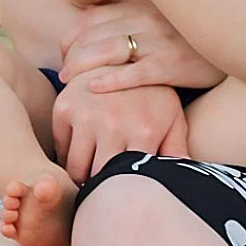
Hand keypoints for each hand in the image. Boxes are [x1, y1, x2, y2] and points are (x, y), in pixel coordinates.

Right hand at [51, 68, 189, 182]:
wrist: (123, 53)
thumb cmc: (152, 93)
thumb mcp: (171, 117)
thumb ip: (177, 149)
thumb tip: (184, 180)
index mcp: (143, 131)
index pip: (129, 181)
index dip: (127, 192)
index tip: (128, 193)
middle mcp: (113, 124)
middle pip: (99, 179)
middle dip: (104, 188)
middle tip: (109, 187)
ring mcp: (86, 115)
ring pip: (75, 169)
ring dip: (84, 175)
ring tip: (95, 171)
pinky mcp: (65, 107)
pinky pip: (61, 150)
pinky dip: (69, 156)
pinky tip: (83, 151)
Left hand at [59, 0, 224, 91]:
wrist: (235, 36)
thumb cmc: (190, 31)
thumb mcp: (159, 12)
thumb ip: (128, 13)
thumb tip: (91, 18)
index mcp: (140, 6)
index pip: (91, 18)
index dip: (70, 36)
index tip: (64, 53)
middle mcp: (146, 19)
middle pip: (93, 34)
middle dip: (71, 55)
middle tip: (63, 73)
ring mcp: (160, 42)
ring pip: (108, 50)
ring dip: (81, 66)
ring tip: (69, 82)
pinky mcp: (173, 64)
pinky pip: (136, 73)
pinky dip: (111, 80)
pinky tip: (94, 89)